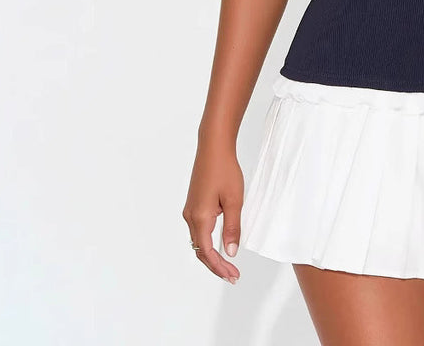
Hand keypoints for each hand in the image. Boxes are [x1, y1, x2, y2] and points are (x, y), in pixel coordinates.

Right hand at [182, 142, 243, 283]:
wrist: (213, 147)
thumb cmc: (224, 170)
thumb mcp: (234, 200)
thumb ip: (232, 227)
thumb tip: (231, 252)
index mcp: (200, 218)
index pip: (207, 253)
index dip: (220, 267)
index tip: (233, 276)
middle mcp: (191, 216)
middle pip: (200, 251)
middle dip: (216, 265)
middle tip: (232, 276)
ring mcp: (190, 210)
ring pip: (198, 241)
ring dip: (211, 255)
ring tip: (227, 264)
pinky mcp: (193, 204)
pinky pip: (199, 230)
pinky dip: (208, 242)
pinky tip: (219, 243)